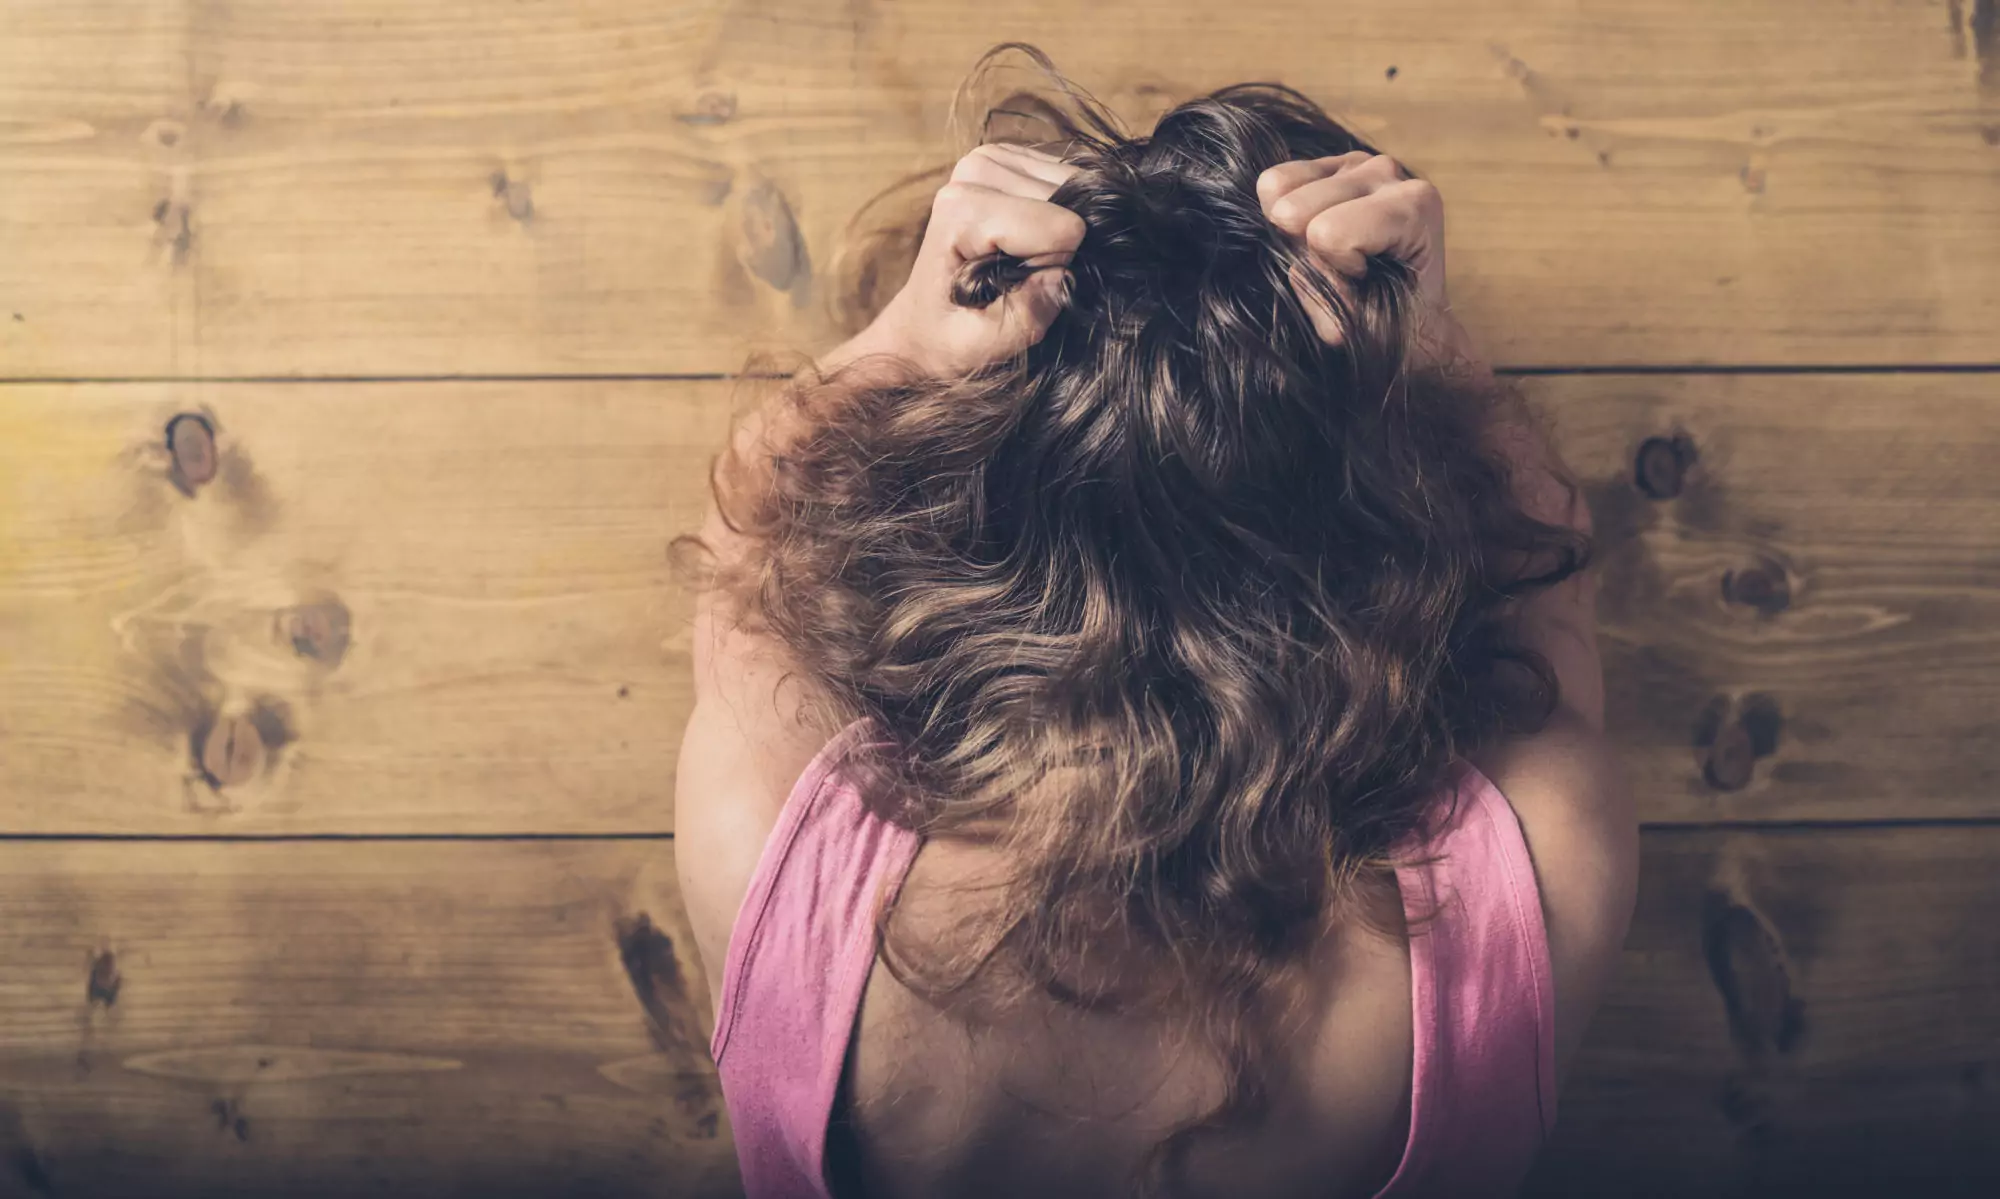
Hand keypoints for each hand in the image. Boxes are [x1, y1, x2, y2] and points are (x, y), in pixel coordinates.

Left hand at [825, 143, 1084, 380]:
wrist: (922, 324)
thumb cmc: (949, 336)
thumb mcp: (983, 344)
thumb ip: (1024, 316)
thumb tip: (1064, 275)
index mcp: (962, 208)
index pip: (1061, 229)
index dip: (1053, 268)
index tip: (1017, 287)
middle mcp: (976, 168)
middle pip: (1070, 201)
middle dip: (1057, 246)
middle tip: (1017, 274)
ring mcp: (993, 156)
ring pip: (1076, 185)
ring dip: (1060, 229)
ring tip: (1019, 257)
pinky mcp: (1012, 156)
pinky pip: (1069, 178)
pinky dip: (1061, 212)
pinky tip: (1027, 237)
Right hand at [1256, 152, 1450, 350]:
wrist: (1410, 312)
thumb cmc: (1393, 320)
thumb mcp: (1365, 327)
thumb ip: (1330, 301)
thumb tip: (1303, 274)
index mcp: (1412, 206)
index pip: (1328, 234)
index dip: (1334, 270)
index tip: (1365, 280)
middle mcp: (1388, 172)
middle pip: (1295, 209)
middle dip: (1305, 248)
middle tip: (1340, 266)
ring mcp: (1357, 161)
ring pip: (1279, 188)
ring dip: (1293, 232)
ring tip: (1331, 250)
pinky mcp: (1329, 163)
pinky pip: (1274, 181)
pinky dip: (1284, 218)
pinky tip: (1318, 234)